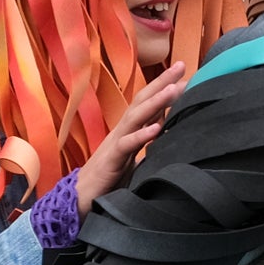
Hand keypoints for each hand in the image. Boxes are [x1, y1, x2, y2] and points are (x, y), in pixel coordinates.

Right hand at [77, 63, 192, 212]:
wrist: (80, 199)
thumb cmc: (108, 179)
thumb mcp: (133, 158)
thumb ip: (147, 144)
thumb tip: (168, 134)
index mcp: (129, 130)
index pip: (147, 103)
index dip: (164, 87)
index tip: (183, 71)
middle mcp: (122, 131)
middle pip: (142, 101)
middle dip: (162, 83)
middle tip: (181, 65)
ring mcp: (115, 143)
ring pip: (136, 117)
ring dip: (156, 102)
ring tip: (175, 88)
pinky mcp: (111, 161)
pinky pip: (127, 145)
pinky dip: (142, 135)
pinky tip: (157, 128)